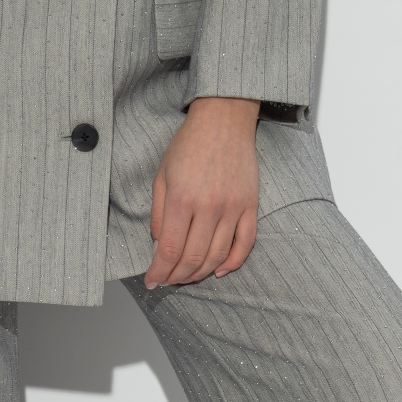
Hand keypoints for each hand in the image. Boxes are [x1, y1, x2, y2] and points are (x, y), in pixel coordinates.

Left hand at [144, 97, 260, 288]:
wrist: (223, 120)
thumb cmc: (189, 145)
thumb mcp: (162, 176)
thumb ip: (159, 215)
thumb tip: (160, 247)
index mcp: (182, 199)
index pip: (169, 250)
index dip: (159, 271)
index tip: (151, 280)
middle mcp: (209, 207)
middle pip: (193, 259)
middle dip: (176, 277)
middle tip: (167, 281)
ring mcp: (233, 208)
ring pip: (217, 256)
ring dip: (200, 274)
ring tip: (186, 278)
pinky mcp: (250, 206)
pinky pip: (245, 244)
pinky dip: (233, 263)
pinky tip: (218, 271)